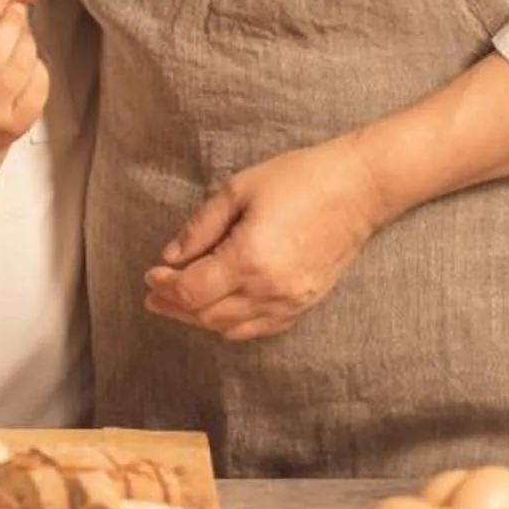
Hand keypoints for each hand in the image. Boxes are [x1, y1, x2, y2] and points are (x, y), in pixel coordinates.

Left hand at [142, 136, 389, 342]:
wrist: (358, 189)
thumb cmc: (299, 179)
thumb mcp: (238, 190)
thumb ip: (200, 227)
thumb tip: (170, 258)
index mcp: (249, 259)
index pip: (192, 290)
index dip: (165, 286)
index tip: (150, 274)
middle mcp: (269, 290)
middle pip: (207, 316)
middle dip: (175, 306)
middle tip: (155, 293)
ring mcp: (289, 302)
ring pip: (231, 328)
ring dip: (200, 319)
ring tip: (179, 303)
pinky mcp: (304, 305)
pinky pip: (259, 329)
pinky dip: (231, 325)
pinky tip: (218, 310)